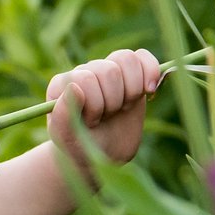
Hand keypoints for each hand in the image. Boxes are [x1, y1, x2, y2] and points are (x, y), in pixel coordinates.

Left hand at [48, 48, 162, 178]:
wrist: (102, 157)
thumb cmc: (81, 148)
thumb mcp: (66, 139)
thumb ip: (63, 116)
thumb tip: (74, 87)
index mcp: (63, 84)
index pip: (87, 79)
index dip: (95, 104)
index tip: (92, 122)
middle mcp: (85, 72)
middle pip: (110, 70)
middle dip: (113, 101)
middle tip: (107, 117)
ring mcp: (108, 71)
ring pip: (126, 59)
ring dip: (131, 89)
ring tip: (122, 108)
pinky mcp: (131, 76)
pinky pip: (143, 57)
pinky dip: (151, 71)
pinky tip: (150, 91)